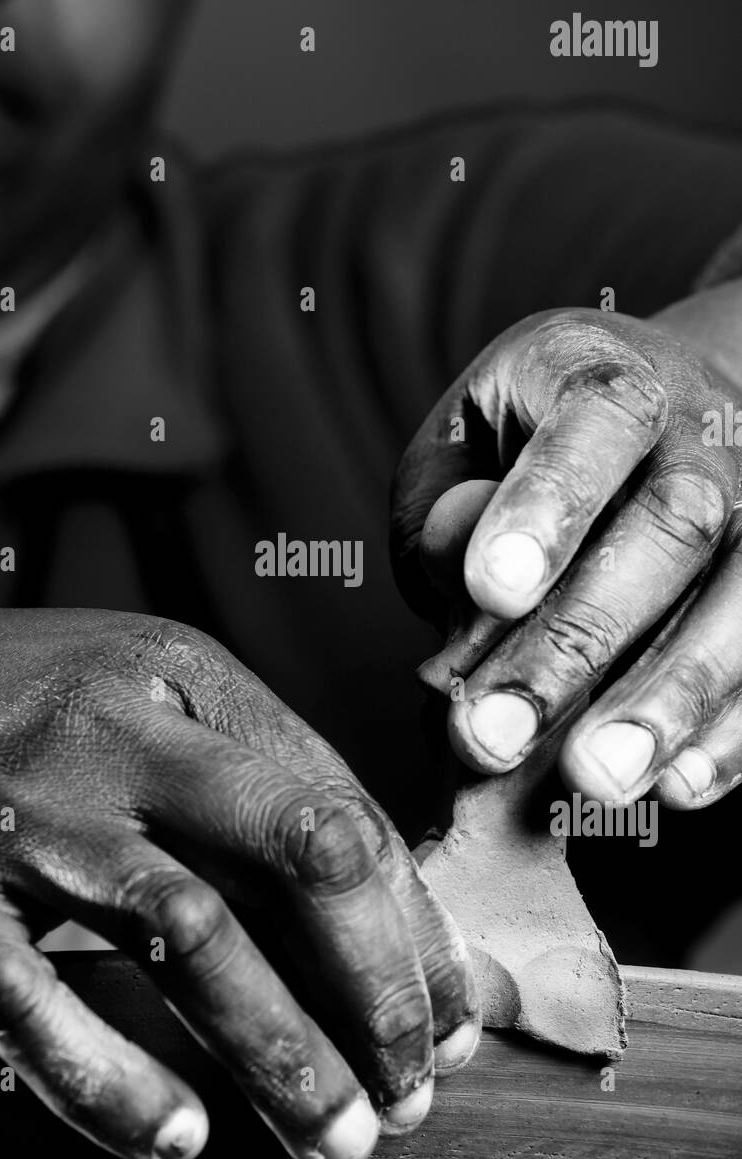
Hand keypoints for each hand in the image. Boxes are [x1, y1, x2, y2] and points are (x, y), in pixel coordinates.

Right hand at [0, 609, 477, 1158]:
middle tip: (416, 1085)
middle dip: (380, 985)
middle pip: (297, 852)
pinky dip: (110, 1082)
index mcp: (181, 677)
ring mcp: (22, 815)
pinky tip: (176, 1136)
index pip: (339, 805)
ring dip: (282, 1052)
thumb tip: (378, 914)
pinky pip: (31, 1005)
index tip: (449, 1014)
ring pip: (187, 934)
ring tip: (338, 1134)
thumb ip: (242, 784)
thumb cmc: (9, 710)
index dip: (415, 925)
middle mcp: (113, 733)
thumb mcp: (135, 699)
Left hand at [391, 296, 741, 811]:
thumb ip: (445, 513)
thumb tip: (469, 595)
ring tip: (597, 781)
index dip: (548, 504)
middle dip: (584, 638)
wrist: (655, 422)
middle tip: (499, 732)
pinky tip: (679, 787)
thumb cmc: (523, 447)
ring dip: (673, 698)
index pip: (592, 421)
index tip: (492, 590)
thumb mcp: (458, 450)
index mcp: (603, 371)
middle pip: (674, 527)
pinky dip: (735, 732)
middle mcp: (706, 429)